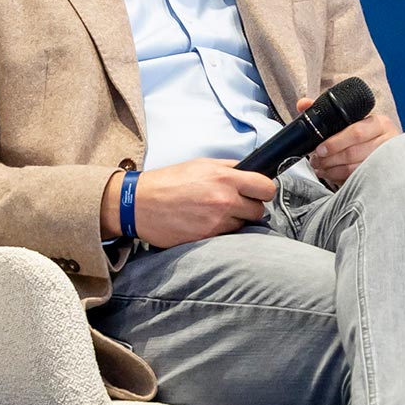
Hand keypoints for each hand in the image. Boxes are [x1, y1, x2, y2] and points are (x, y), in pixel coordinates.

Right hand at [100, 158, 275, 247]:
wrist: (139, 204)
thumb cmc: (168, 181)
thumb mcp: (200, 164)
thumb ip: (229, 168)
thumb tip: (251, 170)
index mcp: (225, 178)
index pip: (266, 188)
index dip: (263, 190)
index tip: (257, 192)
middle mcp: (224, 201)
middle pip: (259, 211)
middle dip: (250, 208)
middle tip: (234, 204)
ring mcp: (216, 223)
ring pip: (243, 226)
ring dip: (234, 221)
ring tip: (214, 214)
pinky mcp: (207, 239)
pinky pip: (226, 237)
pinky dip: (220, 232)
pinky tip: (205, 223)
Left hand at [296, 97, 397, 186]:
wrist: (385, 151)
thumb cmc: (365, 134)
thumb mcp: (351, 120)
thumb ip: (327, 112)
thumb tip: (303, 104)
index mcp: (379, 123)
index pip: (356, 132)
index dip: (335, 142)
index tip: (320, 149)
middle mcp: (386, 141)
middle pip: (353, 152)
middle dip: (330, 159)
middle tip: (316, 160)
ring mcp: (385, 160)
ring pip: (355, 168)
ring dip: (333, 170)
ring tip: (320, 168)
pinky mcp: (382, 175)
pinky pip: (357, 178)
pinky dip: (340, 178)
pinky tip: (330, 175)